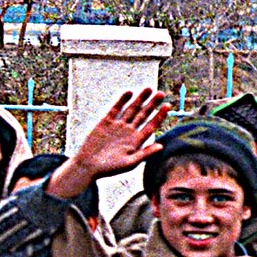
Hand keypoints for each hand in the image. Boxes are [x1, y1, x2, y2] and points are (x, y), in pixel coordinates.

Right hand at [48, 88, 170, 198]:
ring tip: (149, 89)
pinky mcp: (106, 122)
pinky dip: (122, 101)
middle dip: (152, 104)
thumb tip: (161, 146)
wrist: (89, 165)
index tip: (168, 106)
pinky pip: (116, 109)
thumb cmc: (110, 168)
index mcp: (137, 141)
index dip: (160, 116)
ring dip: (140, 99)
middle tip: (161, 94)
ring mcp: (118, 126)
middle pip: (143, 115)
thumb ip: (145, 153)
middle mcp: (129, 131)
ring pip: (131, 109)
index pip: (151, 125)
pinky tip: (129, 93)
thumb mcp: (130, 163)